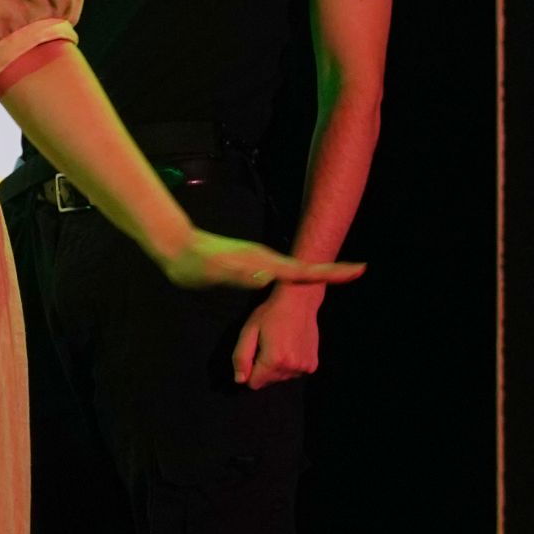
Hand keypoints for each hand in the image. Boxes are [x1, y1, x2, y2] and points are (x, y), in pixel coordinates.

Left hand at [161, 232, 360, 294]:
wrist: (176, 247)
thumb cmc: (193, 262)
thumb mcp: (213, 270)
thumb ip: (237, 274)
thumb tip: (265, 277)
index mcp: (262, 262)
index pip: (301, 269)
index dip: (329, 271)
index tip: (357, 269)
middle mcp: (265, 260)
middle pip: (303, 268)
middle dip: (329, 270)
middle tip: (358, 270)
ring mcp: (258, 262)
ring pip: (292, 272)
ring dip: (313, 274)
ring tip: (339, 276)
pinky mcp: (250, 267)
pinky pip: (280, 276)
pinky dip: (296, 279)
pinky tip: (298, 286)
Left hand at [233, 280, 324, 389]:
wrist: (299, 301)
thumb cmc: (270, 313)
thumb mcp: (249, 331)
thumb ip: (241, 357)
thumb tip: (240, 380)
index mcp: (273, 361)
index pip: (254, 383)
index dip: (250, 371)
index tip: (254, 354)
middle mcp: (291, 368)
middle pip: (268, 381)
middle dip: (264, 369)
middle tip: (268, 346)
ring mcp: (304, 368)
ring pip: (282, 378)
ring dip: (278, 367)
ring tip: (280, 345)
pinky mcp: (313, 365)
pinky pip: (295, 373)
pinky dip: (291, 364)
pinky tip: (292, 347)